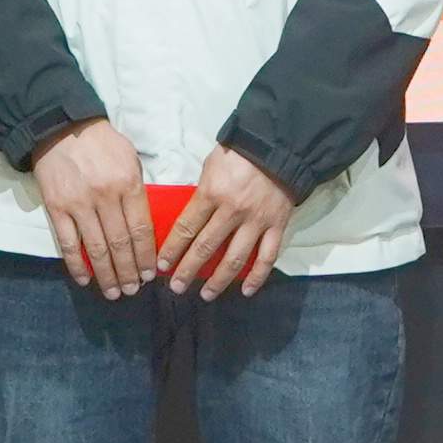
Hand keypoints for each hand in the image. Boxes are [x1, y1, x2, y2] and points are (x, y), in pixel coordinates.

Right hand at [35, 121, 158, 296]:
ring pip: (96, 249)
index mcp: (128, 184)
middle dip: (129, 272)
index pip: (141, 230)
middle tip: (133, 290)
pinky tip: (85, 279)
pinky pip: (68, 243)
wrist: (61, 127)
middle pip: (120, 244)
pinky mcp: (56, 208)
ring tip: (114, 292)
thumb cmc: (102, 143)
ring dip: (107, 275)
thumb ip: (138, 190)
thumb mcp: (130, 159)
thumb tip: (145, 226)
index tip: (150, 275)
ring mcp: (78, 205)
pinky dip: (76, 265)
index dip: (146, 257)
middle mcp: (105, 197)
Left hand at [161, 151, 300, 297]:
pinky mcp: (277, 226)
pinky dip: (257, 277)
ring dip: (218, 280)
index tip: (162, 266)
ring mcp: (256, 222)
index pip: (187, 228)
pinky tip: (245, 291)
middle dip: (188, 270)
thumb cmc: (239, 153)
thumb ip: (201, 191)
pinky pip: (267, 257)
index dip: (173, 249)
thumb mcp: (211, 165)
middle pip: (206, 248)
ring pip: (235, 258)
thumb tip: (189, 216)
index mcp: (212, 194)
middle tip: (176, 287)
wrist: (279, 147)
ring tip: (206, 295)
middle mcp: (232, 212)